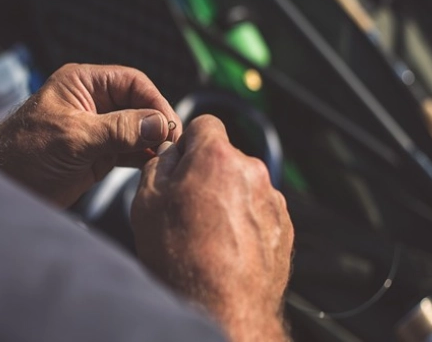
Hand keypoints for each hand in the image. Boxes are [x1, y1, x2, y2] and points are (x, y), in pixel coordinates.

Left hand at [0, 64, 181, 206]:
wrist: (2, 185)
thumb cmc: (24, 152)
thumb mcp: (74, 137)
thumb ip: (118, 129)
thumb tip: (159, 123)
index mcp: (83, 84)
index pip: (132, 82)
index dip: (154, 100)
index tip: (169, 124)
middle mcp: (93, 102)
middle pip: (139, 104)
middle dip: (156, 122)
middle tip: (171, 143)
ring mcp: (97, 128)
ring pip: (137, 128)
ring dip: (152, 140)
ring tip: (165, 155)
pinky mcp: (97, 153)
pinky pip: (129, 148)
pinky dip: (142, 155)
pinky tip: (153, 163)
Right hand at [131, 115, 293, 341]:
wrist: (223, 309)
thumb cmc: (183, 259)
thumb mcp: (147, 202)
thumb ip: (160, 164)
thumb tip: (172, 154)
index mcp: (217, 157)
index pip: (205, 123)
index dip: (189, 141)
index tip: (183, 160)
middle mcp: (252, 172)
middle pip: (224, 157)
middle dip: (207, 173)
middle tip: (188, 205)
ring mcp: (272, 200)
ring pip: (242, 184)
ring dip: (227, 198)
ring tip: (208, 233)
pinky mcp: (284, 226)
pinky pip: (259, 210)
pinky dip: (244, 221)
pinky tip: (227, 246)